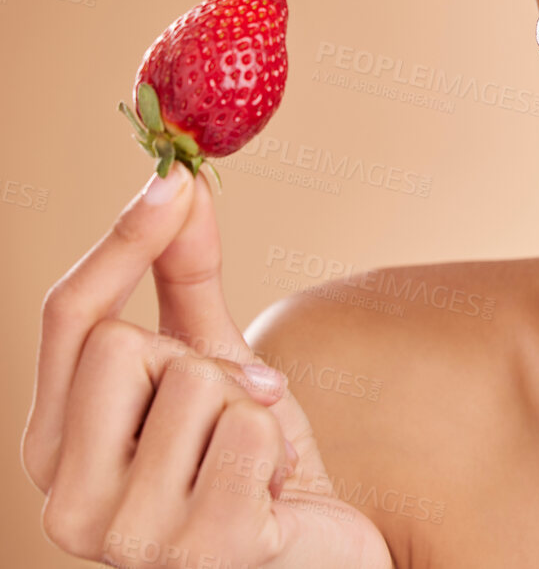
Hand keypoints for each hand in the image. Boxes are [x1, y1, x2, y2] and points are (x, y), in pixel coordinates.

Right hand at [22, 165, 393, 567]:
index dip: (119, 242)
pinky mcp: (200, 556)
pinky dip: (278, 447)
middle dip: (199, 357)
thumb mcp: (214, 362)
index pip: (67, 319)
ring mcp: (127, 539)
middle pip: (126, 343)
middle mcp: (67, 500)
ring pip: (196, 383)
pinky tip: (272, 493)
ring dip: (248, 408)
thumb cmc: (250, 464)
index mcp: (54, 446)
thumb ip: (185, 281)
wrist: (313, 558)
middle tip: (227, 412)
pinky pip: (249, 431)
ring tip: (250, 462)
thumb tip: (177, 185)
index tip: (170, 179)